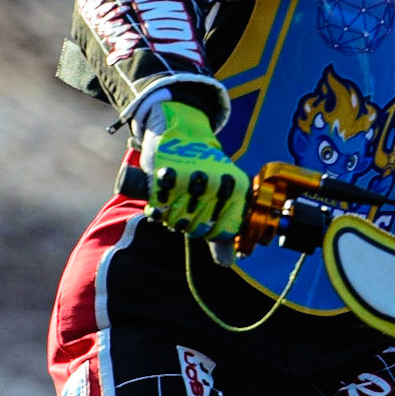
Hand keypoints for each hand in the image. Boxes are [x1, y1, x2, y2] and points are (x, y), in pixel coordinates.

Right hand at [138, 101, 249, 241]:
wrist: (181, 132)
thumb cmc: (204, 170)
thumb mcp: (222, 196)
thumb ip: (224, 230)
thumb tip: (228, 263)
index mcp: (237, 188)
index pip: (223, 233)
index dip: (210, 232)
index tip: (204, 218)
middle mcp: (219, 182)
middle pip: (199, 230)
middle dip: (189, 225)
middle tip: (185, 207)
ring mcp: (194, 178)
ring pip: (179, 222)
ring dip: (172, 218)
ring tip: (174, 203)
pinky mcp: (167, 174)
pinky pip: (159, 209)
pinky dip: (156, 209)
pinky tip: (161, 199)